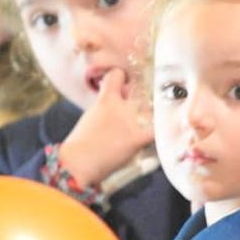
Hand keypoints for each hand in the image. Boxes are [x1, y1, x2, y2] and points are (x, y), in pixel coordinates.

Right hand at [56, 70, 151, 187]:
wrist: (78, 164)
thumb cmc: (78, 146)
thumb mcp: (89, 117)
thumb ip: (104, 108)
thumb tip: (114, 110)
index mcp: (105, 99)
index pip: (118, 75)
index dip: (122, 80)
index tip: (124, 87)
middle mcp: (121, 106)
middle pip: (141, 89)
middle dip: (142, 96)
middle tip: (142, 106)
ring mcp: (132, 121)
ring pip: (153, 108)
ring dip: (153, 114)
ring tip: (151, 124)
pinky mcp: (139, 138)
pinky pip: (159, 131)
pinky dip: (161, 133)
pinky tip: (159, 136)